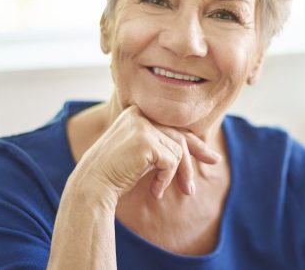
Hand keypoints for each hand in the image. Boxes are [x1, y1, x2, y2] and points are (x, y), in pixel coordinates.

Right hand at [76, 105, 221, 199]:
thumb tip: (196, 148)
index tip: (212, 158)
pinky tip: (154, 191)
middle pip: (179, 137)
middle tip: (194, 187)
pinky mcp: (146, 141)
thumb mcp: (142, 154)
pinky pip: (171, 162)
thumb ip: (163, 145)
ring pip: (178, 151)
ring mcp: (143, 126)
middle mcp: (140, 114)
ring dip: (175, 176)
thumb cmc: (115, 172)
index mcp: (138, 113)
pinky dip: (166, 180)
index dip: (195, 144)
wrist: (92, 184)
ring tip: (160, 192)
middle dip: (193, 162)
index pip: (174, 127)